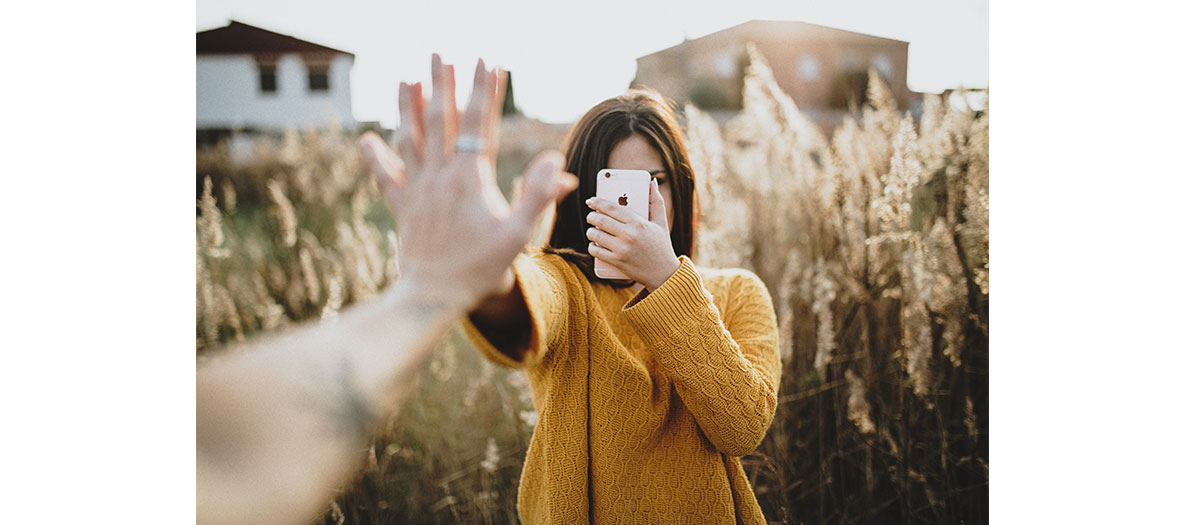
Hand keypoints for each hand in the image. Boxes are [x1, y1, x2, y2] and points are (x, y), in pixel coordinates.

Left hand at [360, 54, 577, 308]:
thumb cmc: (481, 269)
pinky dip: (375, 157)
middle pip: (440, 120)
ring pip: (410, 139)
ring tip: (408, 79)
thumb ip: (539, 196)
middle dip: (442, 84)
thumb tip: (558, 162)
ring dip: (408, 107)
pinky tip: (367, 139)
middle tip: (441, 54)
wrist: (434, 297)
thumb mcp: (519, 235)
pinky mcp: (402, 208)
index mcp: (470, 179)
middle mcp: (440, 177)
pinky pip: (385, 177)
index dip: (484, 91)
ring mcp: (417, 190)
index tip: (487, 61)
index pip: (479, 124)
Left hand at [585, 179, 679, 290]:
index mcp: (638, 223)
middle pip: (600, 220)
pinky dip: (592, 246)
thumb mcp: (661, 222)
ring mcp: (622, 249)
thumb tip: (652, 182)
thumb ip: (656, 201)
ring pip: (595, 235)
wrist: (664, 274)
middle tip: (591, 216)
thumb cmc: (662, 246)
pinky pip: (596, 251)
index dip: (598, 202)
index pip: (612, 208)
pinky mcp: (617, 262)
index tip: (591, 201)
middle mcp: (629, 235)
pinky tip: (594, 244)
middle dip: (592, 216)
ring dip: (590, 231)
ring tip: (593, 230)